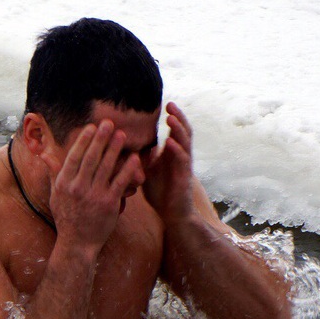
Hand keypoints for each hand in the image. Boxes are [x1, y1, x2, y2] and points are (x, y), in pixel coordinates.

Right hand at [49, 120, 144, 253]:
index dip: (84, 140)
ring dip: (114, 149)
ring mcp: (93, 196)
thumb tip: (44, 155)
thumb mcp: (55, 195)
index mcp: (64, 184)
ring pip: (106, 167)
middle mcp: (77, 188)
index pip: (74, 156)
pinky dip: (128, 169)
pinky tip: (134, 158)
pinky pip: (120, 182)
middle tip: (109, 123)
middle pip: (91, 158)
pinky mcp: (109, 204)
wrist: (77, 243)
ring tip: (121, 134)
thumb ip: (53, 173)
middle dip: (100, 138)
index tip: (91, 127)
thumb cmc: (66, 218)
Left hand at [143, 102, 195, 223]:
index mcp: (172, 153)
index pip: (175, 130)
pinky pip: (183, 161)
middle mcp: (181, 156)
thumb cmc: (160, 193)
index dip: (172, 117)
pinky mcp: (184, 177)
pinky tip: (170, 143)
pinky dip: (177, 151)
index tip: (164, 104)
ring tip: (170, 118)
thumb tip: (134, 142)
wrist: (171, 214)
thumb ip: (144, 156)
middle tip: (170, 104)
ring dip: (178, 130)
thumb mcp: (148, 170)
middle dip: (178, 117)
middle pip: (184, 131)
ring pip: (186, 143)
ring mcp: (184, 166)